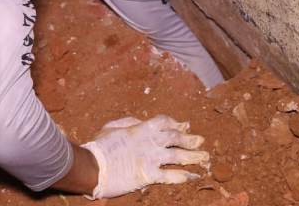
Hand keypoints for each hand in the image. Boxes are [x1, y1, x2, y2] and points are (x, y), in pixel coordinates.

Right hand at [82, 115, 208, 198]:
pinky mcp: (149, 175)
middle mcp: (150, 141)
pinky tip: (194, 176)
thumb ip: (129, 123)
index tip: (184, 125)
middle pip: (176, 137)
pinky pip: (171, 175)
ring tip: (205, 157)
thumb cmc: (99, 146)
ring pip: (178, 155)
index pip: (164, 122)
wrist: (93, 166)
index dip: (176, 123)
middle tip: (201, 140)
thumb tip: (140, 122)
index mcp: (141, 128)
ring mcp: (151, 158)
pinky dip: (184, 176)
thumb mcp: (112, 127)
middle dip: (190, 138)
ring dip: (193, 156)